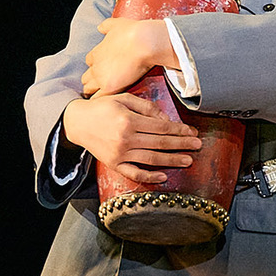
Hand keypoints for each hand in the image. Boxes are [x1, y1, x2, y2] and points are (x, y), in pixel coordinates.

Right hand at [62, 93, 202, 183]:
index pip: (161, 127)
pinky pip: (133, 173)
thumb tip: (166, 119)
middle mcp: (125, 139)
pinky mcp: (113, 164)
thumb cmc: (103, 107)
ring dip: (172, 160)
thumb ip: (146, 107)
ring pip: (151, 159)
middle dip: (182, 145)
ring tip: (188, 160)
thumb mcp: (124, 98)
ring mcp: (119, 154)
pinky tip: (163, 177)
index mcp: (129, 121)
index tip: (193, 131)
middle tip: (198, 145)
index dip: (179, 130)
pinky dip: (149, 177)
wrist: (76, 123)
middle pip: (160, 143)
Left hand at [82, 18, 173, 96]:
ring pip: (89, 89)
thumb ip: (106, 26)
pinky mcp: (109, 87)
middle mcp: (96, 66)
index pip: (89, 62)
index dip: (95, 66)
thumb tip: (100, 28)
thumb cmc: (133, 32)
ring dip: (94, 92)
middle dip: (91, 82)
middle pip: (86, 77)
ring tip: (100, 98)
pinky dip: (100, 101)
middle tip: (99, 87)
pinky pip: (98, 98)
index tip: (101, 70)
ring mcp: (101, 78)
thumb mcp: (116, 24)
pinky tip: (105, 104)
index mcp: (97, 52)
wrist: (143, 42)